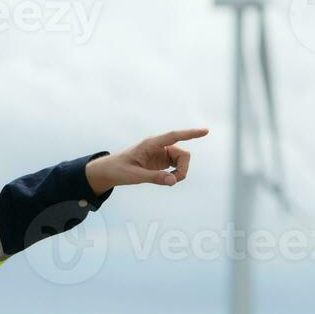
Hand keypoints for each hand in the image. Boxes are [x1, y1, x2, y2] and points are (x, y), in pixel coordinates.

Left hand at [87, 128, 210, 193]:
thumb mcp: (134, 175)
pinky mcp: (162, 161)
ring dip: (180, 172)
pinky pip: (177, 167)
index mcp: (151, 144)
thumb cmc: (118, 169)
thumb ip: (154, 178)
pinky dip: (176, 175)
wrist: (109, 171)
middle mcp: (159, 146)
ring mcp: (161, 153)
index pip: (174, 136)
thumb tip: (173, 181)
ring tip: (168, 182)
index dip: (190, 134)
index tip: (205, 131)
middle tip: (174, 181)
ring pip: (182, 161)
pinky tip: (167, 179)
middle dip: (183, 168)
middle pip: (183, 154)